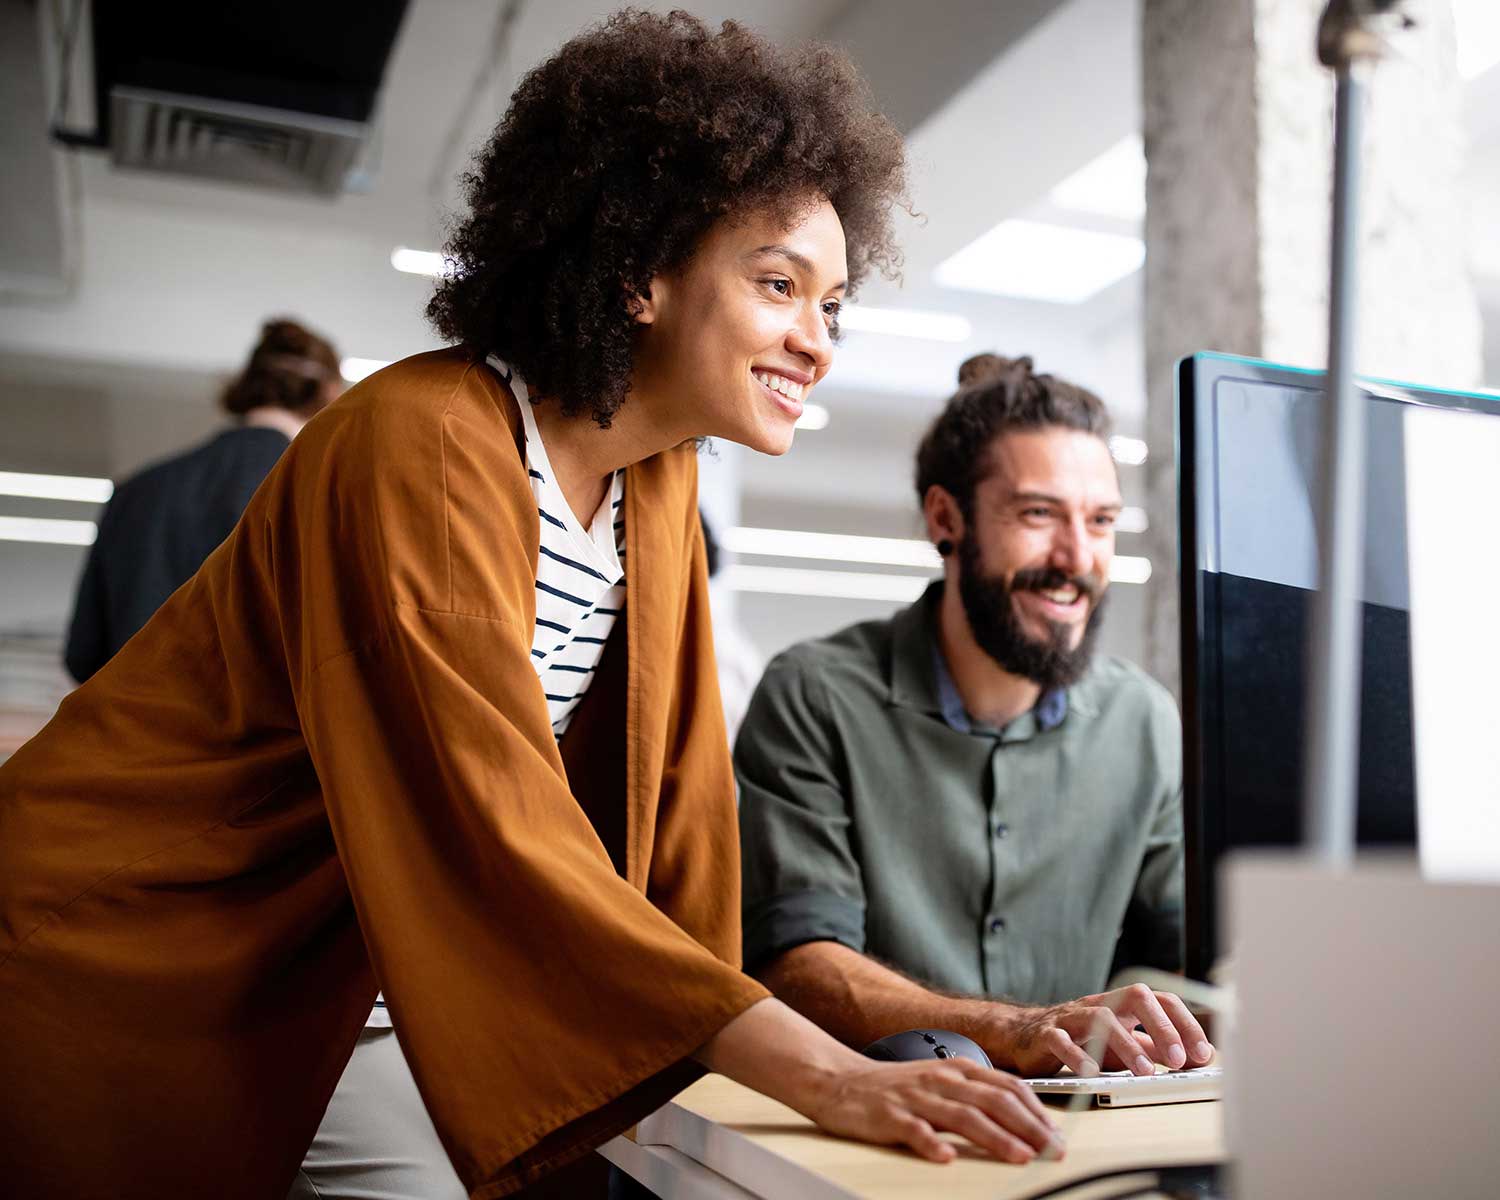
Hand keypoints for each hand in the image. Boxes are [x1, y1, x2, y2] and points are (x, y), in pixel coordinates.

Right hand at [802, 1056, 1063, 1164]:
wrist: (841, 1080)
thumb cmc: (896, 1087)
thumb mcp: (942, 1082)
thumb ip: (976, 1097)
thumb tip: (1021, 1120)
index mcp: (957, 1070)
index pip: (1007, 1087)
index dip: (1037, 1111)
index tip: (1057, 1135)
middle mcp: (941, 1080)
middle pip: (993, 1101)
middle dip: (1029, 1127)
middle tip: (1051, 1150)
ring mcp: (915, 1097)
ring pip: (962, 1116)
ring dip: (995, 1137)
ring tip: (1019, 1156)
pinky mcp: (889, 1116)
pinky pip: (913, 1130)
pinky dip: (931, 1144)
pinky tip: (946, 1158)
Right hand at [999, 984, 1214, 1076]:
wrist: (1022, 1036)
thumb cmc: (1079, 1040)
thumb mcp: (1120, 1044)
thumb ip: (1154, 1049)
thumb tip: (1196, 1059)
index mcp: (1121, 1006)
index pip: (1160, 1000)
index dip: (1184, 1023)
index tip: (1202, 1053)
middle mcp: (1099, 1005)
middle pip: (1135, 997)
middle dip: (1161, 1027)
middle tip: (1178, 1059)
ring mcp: (1071, 1018)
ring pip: (1100, 1018)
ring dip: (1126, 1045)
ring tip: (1144, 1072)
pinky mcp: (1046, 1035)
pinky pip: (1062, 1041)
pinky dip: (1078, 1056)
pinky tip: (1092, 1073)